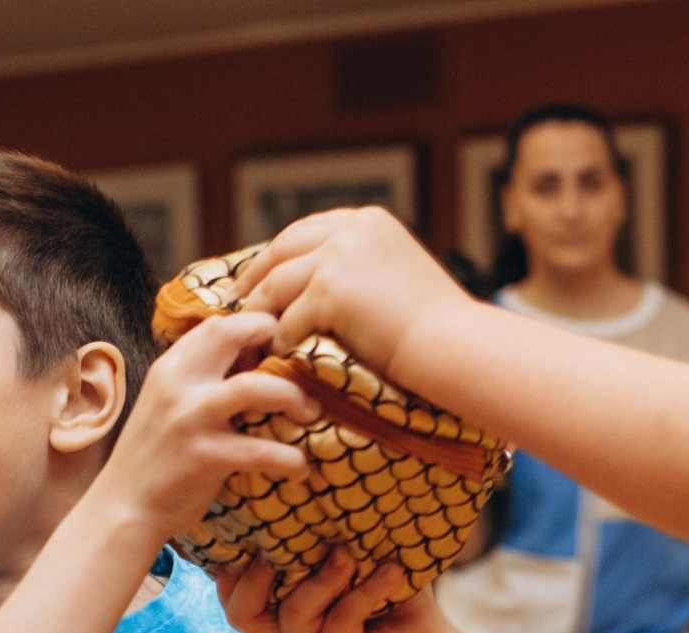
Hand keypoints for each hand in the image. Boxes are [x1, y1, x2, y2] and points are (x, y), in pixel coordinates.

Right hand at [96, 312, 317, 542]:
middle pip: (231, 334)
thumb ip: (199, 380)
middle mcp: (177, 384)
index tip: (278, 349)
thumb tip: (249, 361)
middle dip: (276, 341)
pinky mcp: (205, 457)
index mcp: (170, 368)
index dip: (255, 327)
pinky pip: (261, 451)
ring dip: (293, 397)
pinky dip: (290, 459)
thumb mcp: (167, 405)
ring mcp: (190, 419)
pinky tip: (300, 469)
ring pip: (254, 388)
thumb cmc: (154, 457)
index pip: (217, 325)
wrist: (124, 508)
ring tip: (310, 413)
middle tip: (302, 366)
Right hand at [216, 548, 459, 632]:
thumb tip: (330, 477)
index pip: (235, 599)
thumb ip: (334, 541)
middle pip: (241, 613)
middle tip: (281, 540)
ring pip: (295, 611)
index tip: (245, 526)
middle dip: (254, 574)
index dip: (227, 569)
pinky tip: (392, 572)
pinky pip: (341, 619)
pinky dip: (365, 591)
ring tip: (348, 553)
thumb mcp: (358, 569)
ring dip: (322, 576)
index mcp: (282, 617)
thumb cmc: (393, 606)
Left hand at [237, 207, 476, 377]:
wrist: (451, 343)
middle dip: (255, 276)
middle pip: (282, 249)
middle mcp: (351, 229)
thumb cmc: (435, 324)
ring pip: (278, 284)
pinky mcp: (329, 291)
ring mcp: (338, 257)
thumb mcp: (399, 274)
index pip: (307, 230)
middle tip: (237, 300)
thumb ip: (364, 267)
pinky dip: (279, 338)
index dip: (279, 253)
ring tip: (250, 333)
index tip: (262, 272)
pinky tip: (277, 354)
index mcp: (367, 221)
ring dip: (260, 310)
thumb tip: (329, 286)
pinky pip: (289, 318)